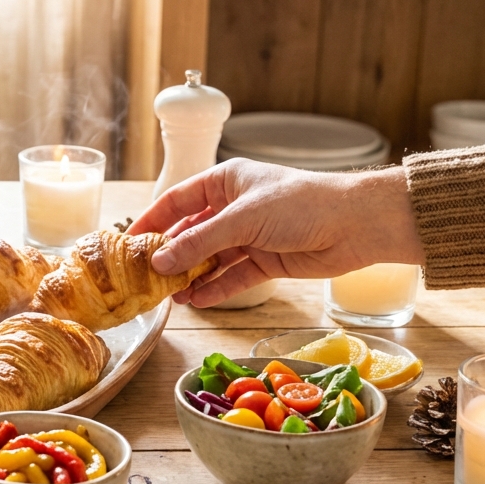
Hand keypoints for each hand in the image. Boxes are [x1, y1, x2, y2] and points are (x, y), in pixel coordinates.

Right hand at [127, 159, 423, 306]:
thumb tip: (161, 262)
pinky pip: (231, 277)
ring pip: (209, 259)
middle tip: (145, 277)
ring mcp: (249, 236)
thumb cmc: (302, 203)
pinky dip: (214, 289)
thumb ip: (199, 243)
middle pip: (190, 233)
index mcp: (225, 182)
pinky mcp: (265, 261)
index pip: (176, 201)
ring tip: (168, 295)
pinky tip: (196, 301)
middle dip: (169, 255)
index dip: (151, 221)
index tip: (127, 243)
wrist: (357, 224)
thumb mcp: (242, 219)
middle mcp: (233, 208)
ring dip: (190, 276)